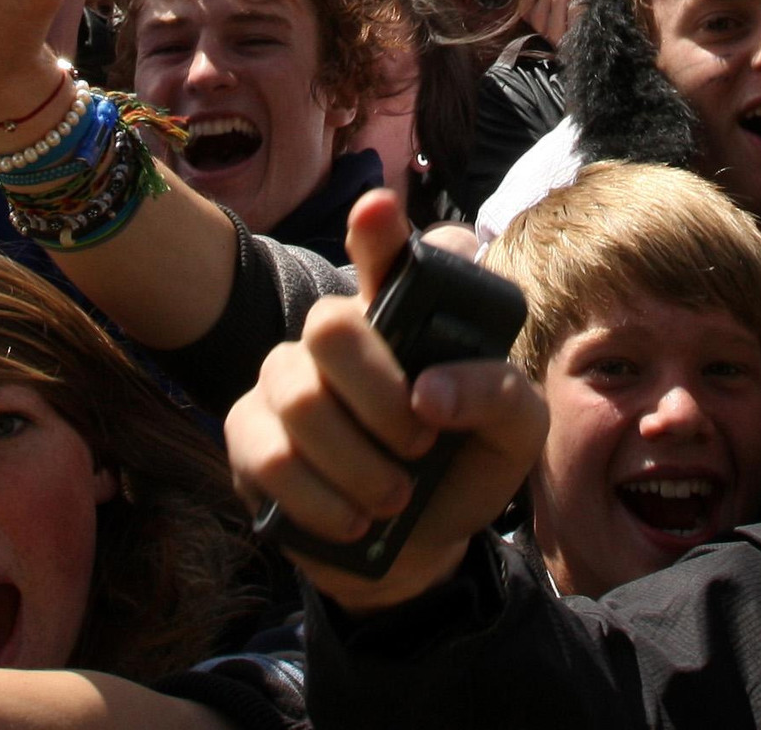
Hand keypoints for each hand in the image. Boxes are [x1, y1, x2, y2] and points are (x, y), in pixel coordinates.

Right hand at [224, 191, 545, 614]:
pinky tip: (354, 519)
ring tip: (393, 497)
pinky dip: (326, 502)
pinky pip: (272, 457)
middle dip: (381, 398)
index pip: (382, 252)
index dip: (376, 229)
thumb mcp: (513, 436)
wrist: (416, 552)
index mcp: (402, 314)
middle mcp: (336, 332)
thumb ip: (500, 394)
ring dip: (362, 466)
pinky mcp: (247, 434)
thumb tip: (431, 393)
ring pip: (303, 401)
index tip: (379, 208)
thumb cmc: (461, 470)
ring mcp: (283, 379)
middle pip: (330, 323)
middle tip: (419, 446)